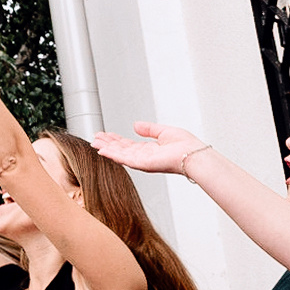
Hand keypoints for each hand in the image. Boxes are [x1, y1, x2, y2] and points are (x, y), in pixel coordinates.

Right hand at [89, 122, 211, 176]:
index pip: (128, 144)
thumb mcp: (164, 131)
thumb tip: (135, 125)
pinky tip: (104, 150)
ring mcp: (143, 161)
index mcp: (150, 150)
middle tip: (95, 137)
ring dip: (107, 148)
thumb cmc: (186, 146)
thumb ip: (149, 129)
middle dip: (108, 143)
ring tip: (95, 142)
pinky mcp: (143, 164)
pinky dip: (113, 154)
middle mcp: (145, 157)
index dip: (116, 139)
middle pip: (121, 149)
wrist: (194, 154)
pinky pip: (124, 159)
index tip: (105, 134)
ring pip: (120, 154)